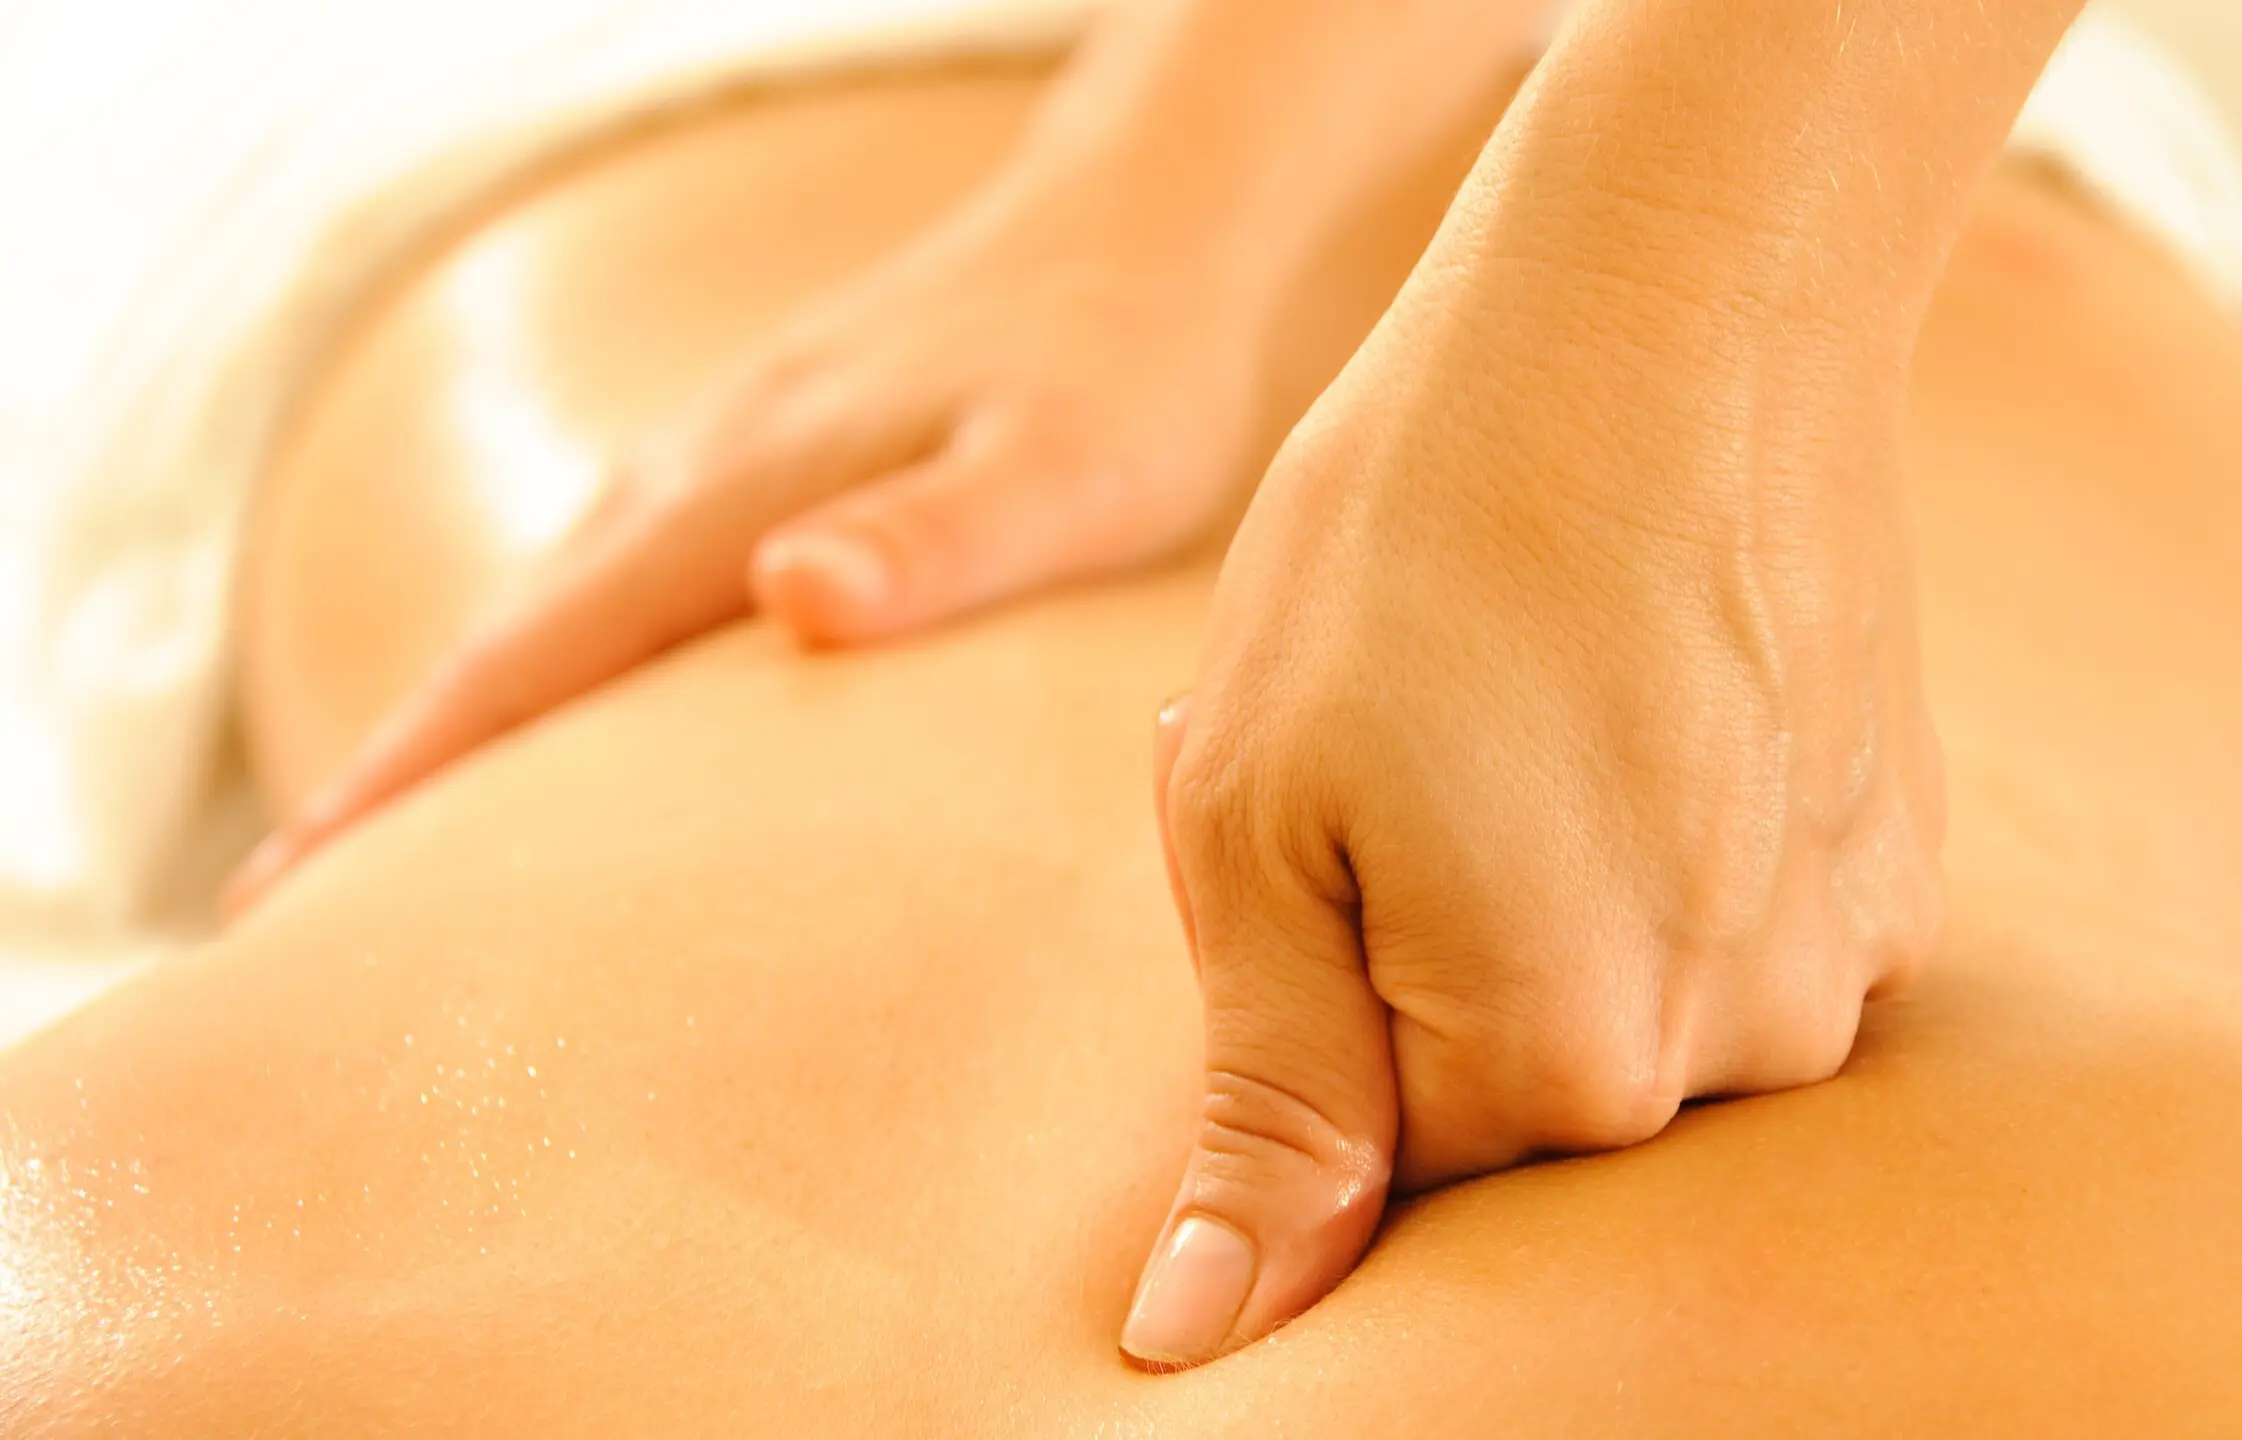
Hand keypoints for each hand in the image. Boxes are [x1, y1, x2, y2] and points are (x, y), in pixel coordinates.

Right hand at [227, 165, 1275, 912]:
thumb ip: (939, 537)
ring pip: (558, 606)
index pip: (536, 654)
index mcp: (736, 491)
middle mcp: (700, 470)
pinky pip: (624, 577)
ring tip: (399, 842)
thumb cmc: (1126, 363)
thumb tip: (785, 597)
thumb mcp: (1071, 468)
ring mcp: (726, 456)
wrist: (1151, 225)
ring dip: (470, 719)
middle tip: (292, 911)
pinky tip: (581, 713)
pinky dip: (564, 659)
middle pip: (509, 638)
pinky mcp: (772, 458)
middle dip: (399, 770)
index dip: (413, 773)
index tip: (292, 888)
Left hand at [1118, 251, 1946, 1366]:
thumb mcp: (1261, 814)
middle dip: (1439, 968)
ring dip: (1563, 911)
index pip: (1405, 1181)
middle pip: (1535, 1107)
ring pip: (1646, 1023)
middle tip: (1413, 758)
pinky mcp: (1903, 861)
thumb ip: (1265, 1105)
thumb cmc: (1414, 536)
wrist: (1668, 308)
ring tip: (1522, 711)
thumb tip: (1197, 1339)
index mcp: (1564, 1059)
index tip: (1333, 849)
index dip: (1332, 1011)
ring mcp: (1846, 953)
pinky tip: (1635, 709)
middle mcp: (1741, 1046)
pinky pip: (1745, 938)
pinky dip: (1669, 860)